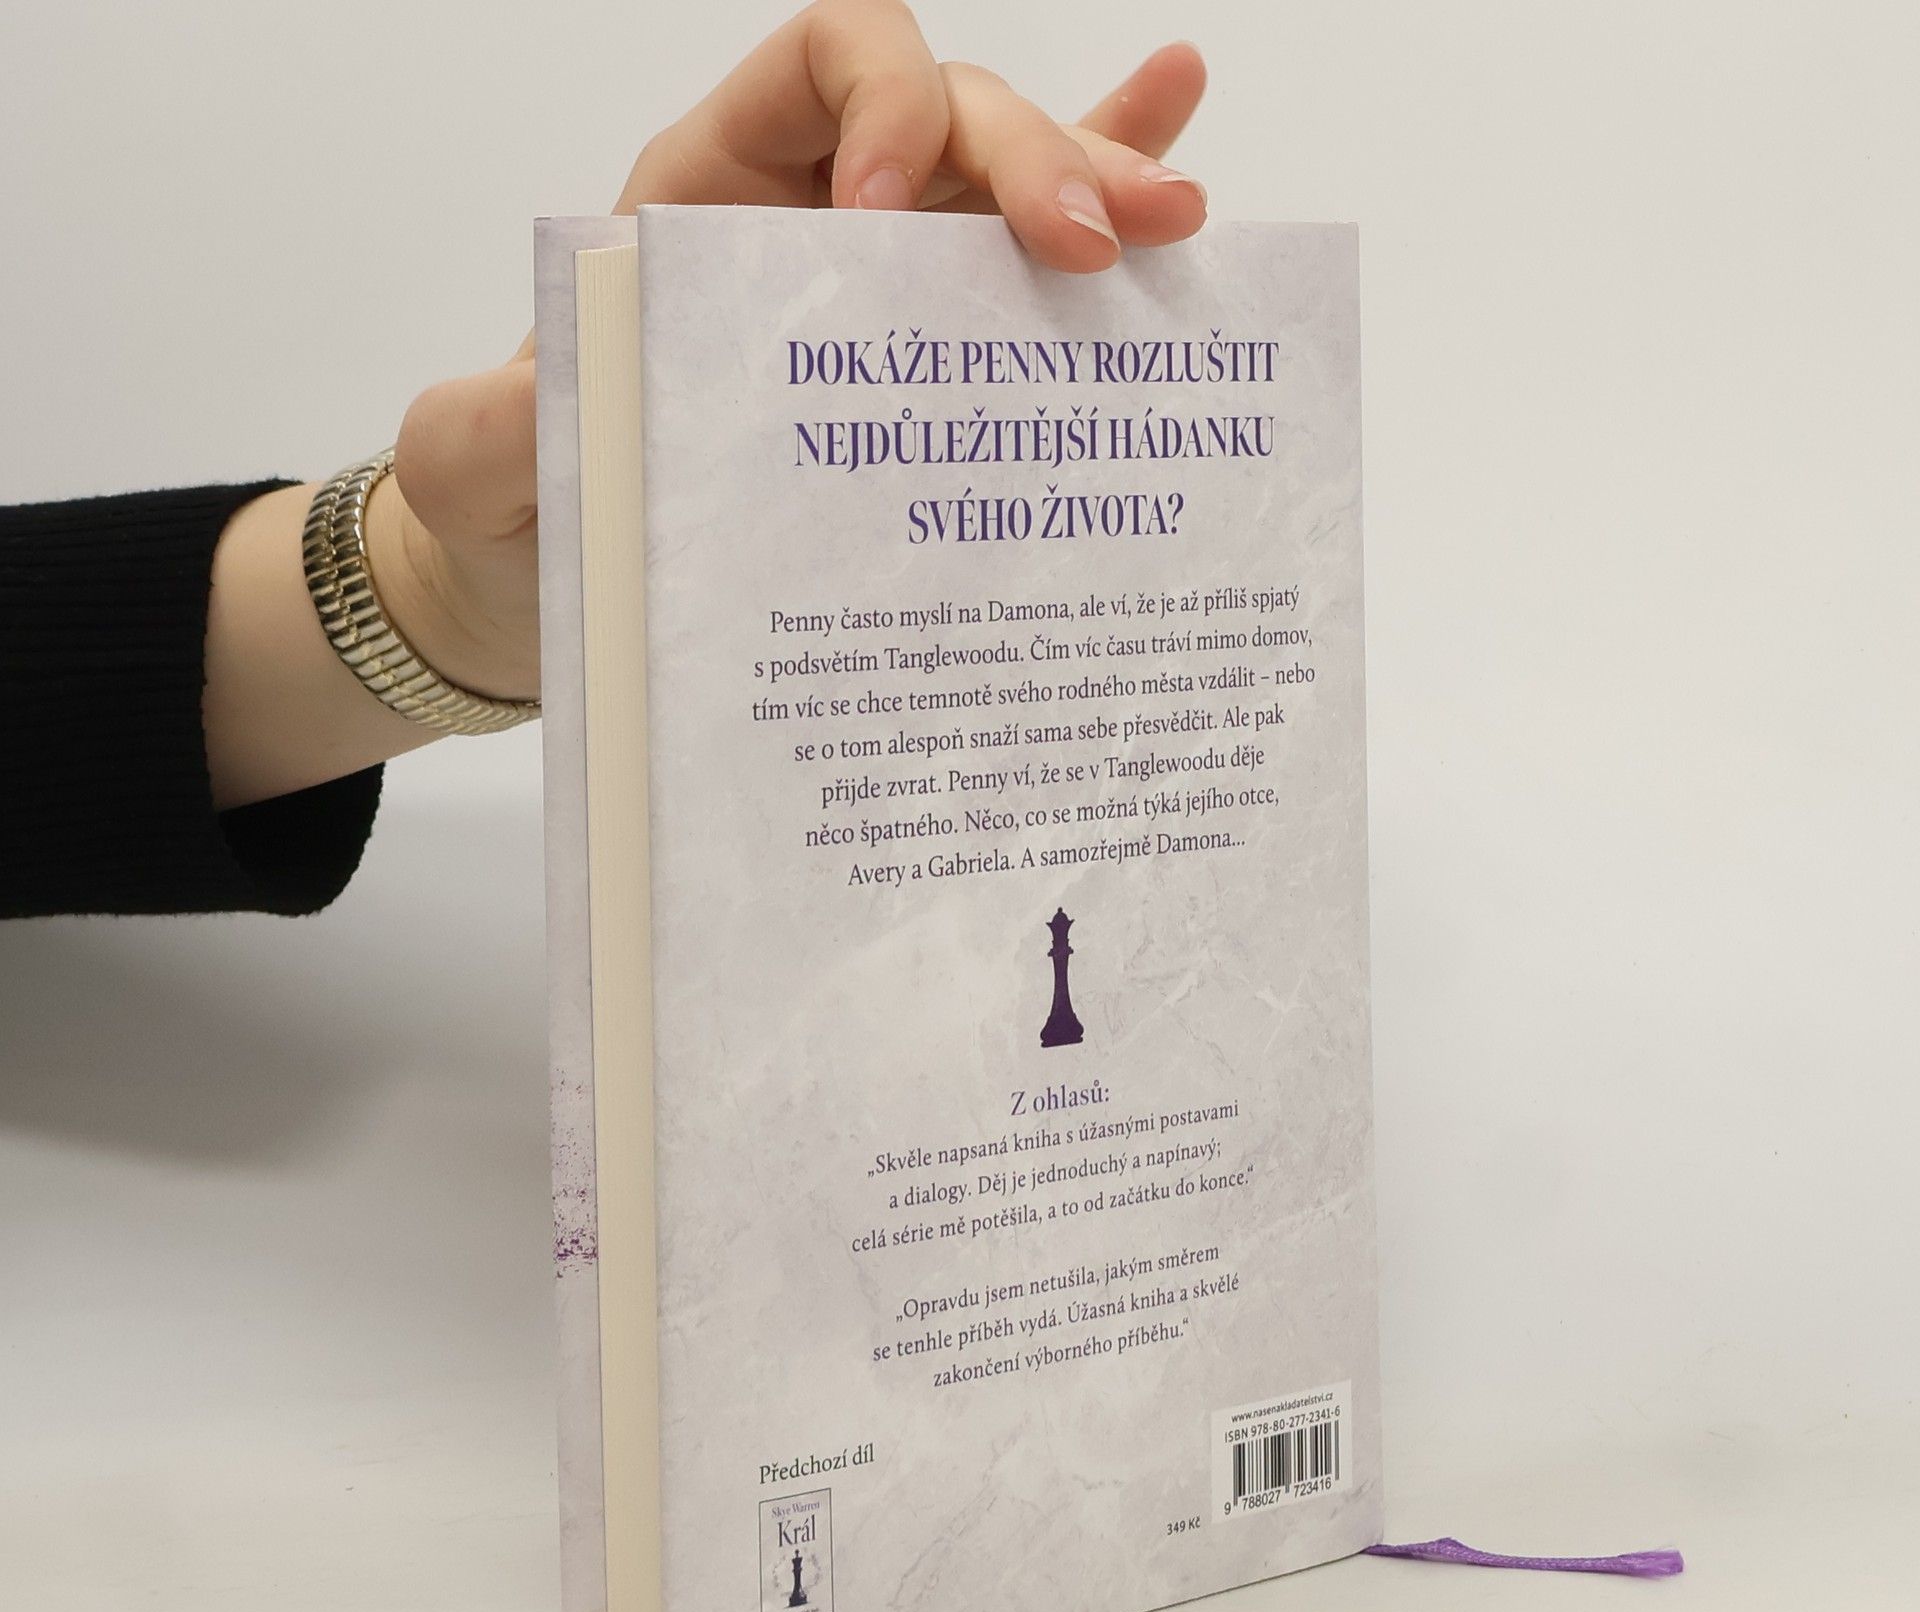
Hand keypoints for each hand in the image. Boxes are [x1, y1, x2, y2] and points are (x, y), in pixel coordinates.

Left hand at [374, 2, 1208, 707]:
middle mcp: (811, 218)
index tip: (886, 212)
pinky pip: (1020, 267)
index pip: (820, 69)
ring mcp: (882, 285)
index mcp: (706, 196)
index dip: (877, 102)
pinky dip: (1100, 210)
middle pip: (948, 122)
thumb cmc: (518, 507)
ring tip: (1176, 219)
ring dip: (1100, 186)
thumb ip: (486, 431)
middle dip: (1029, 162)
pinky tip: (1188, 167)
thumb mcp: (472, 468)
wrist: (550, 584)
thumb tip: (545, 406)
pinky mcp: (926, 367)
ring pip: (1008, 194)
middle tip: (1089, 247)